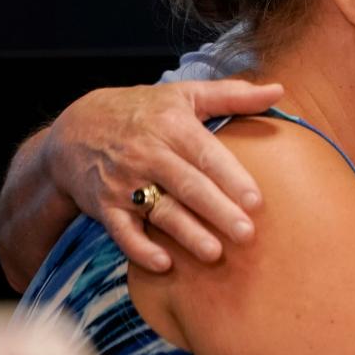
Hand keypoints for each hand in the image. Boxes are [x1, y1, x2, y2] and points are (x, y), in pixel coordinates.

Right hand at [42, 80, 283, 271]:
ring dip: (186, 234)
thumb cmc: (144, 111)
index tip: (256, 200)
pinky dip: (139, 249)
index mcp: (173, 127)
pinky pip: (121, 231)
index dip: (231, 178)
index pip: (206, 155)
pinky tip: (163, 264)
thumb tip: (279, 90)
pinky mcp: (105, 206)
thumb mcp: (185, 94)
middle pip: (188, 186)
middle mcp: (149, 155)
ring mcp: (125, 182)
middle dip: (218, 211)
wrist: (75, 129)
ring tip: (214, 253)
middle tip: (246, 234)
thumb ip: (233, 95)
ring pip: (160, 211)